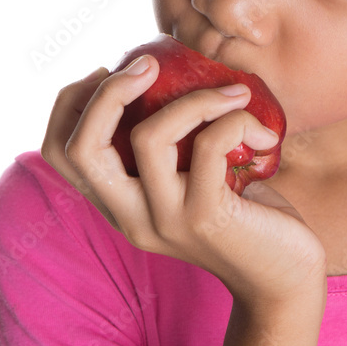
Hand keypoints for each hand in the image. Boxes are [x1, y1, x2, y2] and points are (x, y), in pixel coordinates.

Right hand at [41, 58, 327, 313]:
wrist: (286, 281)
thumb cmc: (250, 218)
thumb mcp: (197, 179)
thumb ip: (177, 145)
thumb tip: (175, 73)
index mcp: (121, 206)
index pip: (60, 153)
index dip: (72, 102)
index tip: (113, 72)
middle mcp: (132, 217)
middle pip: (82, 147)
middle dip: (109, 92)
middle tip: (149, 64)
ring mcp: (166, 220)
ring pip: (150, 137)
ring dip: (195, 99)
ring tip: (235, 93)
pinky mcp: (206, 218)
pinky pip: (210, 144)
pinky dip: (237, 120)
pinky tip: (263, 133)